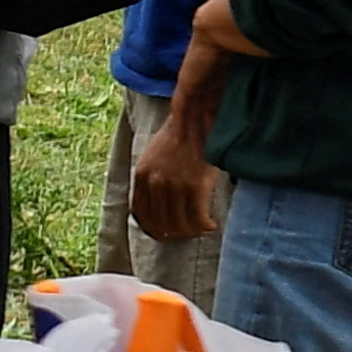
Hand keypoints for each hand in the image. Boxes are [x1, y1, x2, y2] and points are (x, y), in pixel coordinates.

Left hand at [128, 111, 224, 249]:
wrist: (197, 117)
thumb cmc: (180, 134)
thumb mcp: (154, 156)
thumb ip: (152, 179)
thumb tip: (160, 204)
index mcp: (142, 176)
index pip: (141, 214)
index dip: (152, 229)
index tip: (164, 234)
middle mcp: (155, 183)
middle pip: (161, 222)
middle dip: (174, 233)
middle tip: (187, 233)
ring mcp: (175, 185)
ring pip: (180, 223)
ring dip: (191, 231)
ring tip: (201, 229)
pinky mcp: (195, 186)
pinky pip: (197, 217)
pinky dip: (204, 226)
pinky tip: (211, 225)